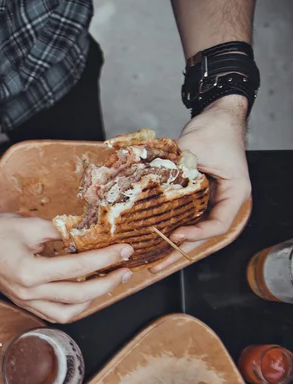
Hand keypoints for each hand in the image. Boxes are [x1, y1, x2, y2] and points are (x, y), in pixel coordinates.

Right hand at [0, 213, 132, 322]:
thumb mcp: (31, 225)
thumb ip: (61, 232)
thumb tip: (86, 237)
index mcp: (30, 272)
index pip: (78, 267)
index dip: (106, 258)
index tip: (124, 251)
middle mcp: (28, 292)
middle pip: (79, 296)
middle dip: (108, 283)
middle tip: (124, 269)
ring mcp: (25, 301)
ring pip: (68, 313)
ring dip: (92, 301)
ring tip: (107, 283)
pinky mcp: (24, 303)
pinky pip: (54, 314)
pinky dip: (74, 307)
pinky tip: (84, 293)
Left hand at [151, 95, 250, 272]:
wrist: (217, 117)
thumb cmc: (215, 130)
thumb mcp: (197, 147)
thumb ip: (178, 168)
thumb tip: (149, 185)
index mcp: (234, 193)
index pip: (219, 224)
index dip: (198, 233)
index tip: (177, 234)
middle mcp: (223, 202)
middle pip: (203, 235)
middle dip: (179, 252)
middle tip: (157, 266)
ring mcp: (209, 202)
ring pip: (192, 230)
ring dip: (172, 246)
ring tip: (152, 261)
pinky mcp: (195, 199)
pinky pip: (184, 218)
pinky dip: (169, 229)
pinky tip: (152, 239)